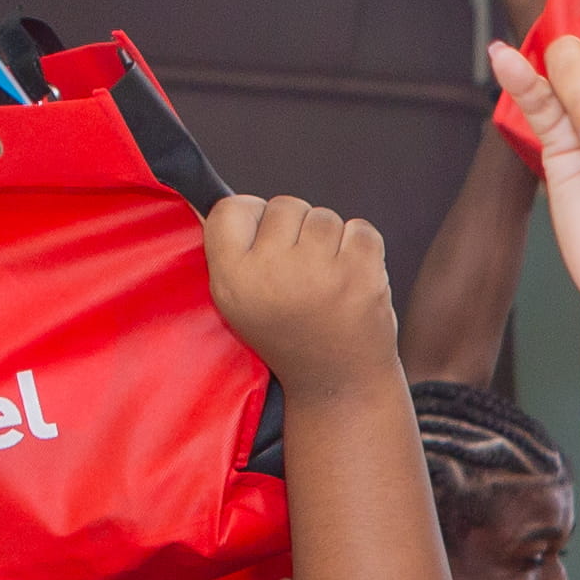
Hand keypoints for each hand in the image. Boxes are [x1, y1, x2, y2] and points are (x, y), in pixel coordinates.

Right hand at [201, 192, 401, 403]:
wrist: (337, 382)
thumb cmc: (286, 332)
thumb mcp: (238, 302)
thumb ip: (230, 251)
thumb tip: (217, 198)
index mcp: (232, 280)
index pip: (231, 208)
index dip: (253, 219)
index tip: (265, 245)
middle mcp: (272, 273)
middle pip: (284, 205)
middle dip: (295, 231)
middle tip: (300, 275)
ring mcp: (320, 273)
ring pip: (323, 216)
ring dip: (329, 241)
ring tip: (325, 281)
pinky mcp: (361, 274)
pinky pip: (361, 229)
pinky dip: (361, 248)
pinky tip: (352, 281)